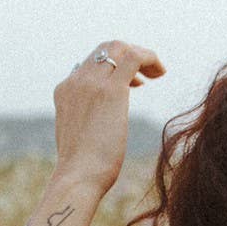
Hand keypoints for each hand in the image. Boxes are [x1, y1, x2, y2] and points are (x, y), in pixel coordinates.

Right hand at [52, 40, 165, 194]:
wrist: (77, 177)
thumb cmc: (81, 171)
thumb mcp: (79, 140)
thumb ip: (85, 125)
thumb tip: (97, 131)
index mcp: (65, 91)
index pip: (90, 64)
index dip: (113, 67)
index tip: (131, 83)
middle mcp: (76, 81)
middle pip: (104, 50)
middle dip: (128, 55)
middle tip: (147, 75)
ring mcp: (91, 83)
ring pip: (118, 48)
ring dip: (141, 55)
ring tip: (157, 74)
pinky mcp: (111, 90)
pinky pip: (133, 57)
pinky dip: (149, 58)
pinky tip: (161, 72)